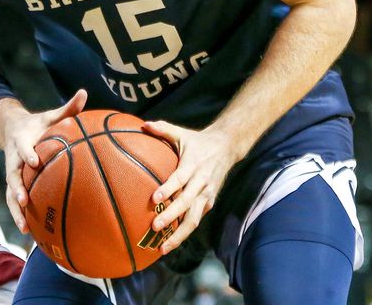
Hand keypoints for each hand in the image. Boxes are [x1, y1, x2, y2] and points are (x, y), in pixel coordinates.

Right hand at [0, 90, 86, 232]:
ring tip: (25, 227)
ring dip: (15, 210)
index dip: (28, 153)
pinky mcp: (14, 183)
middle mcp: (14, 160)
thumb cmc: (38, 124)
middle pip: (12, 176)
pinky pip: (14, 201)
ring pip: (10, 194)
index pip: (23, 148)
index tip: (34, 160)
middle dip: (16, 188)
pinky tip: (30, 232)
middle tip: (24, 201)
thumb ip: (67, 108)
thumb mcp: (50, 115)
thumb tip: (84, 92)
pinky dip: (19, 215)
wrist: (11, 129)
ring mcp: (12, 173)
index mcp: (22, 142)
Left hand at [142, 121, 238, 253]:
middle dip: (171, 216)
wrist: (227, 148)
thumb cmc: (198, 142)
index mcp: (193, 165)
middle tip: (154, 226)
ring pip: (193, 219)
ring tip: (162, 247)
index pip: (180, 179)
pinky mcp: (208, 203)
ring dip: (179, 235)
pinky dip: (183, 233)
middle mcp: (201, 182)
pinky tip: (169, 243)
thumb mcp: (182, 133)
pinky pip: (195, 220)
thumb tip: (144, 124)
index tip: (153, 198)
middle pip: (186, 203)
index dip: (168, 189)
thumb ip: (163, 129)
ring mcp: (206, 195)